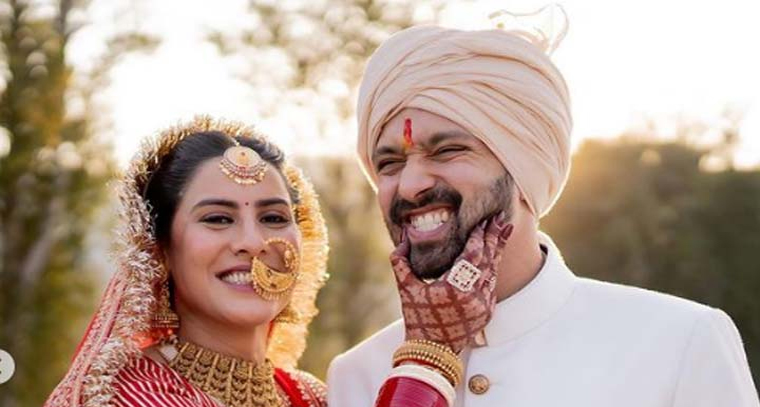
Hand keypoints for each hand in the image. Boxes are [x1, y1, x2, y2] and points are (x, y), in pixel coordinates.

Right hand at [390, 212, 512, 352]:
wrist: (432, 350)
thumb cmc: (417, 317)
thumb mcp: (405, 288)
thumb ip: (401, 261)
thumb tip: (404, 236)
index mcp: (454, 288)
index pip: (472, 255)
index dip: (479, 236)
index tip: (484, 220)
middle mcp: (473, 296)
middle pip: (488, 260)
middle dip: (495, 237)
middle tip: (500, 218)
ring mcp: (483, 305)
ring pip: (493, 271)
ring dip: (497, 251)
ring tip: (503, 231)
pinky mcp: (487, 312)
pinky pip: (492, 284)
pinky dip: (492, 268)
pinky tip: (493, 255)